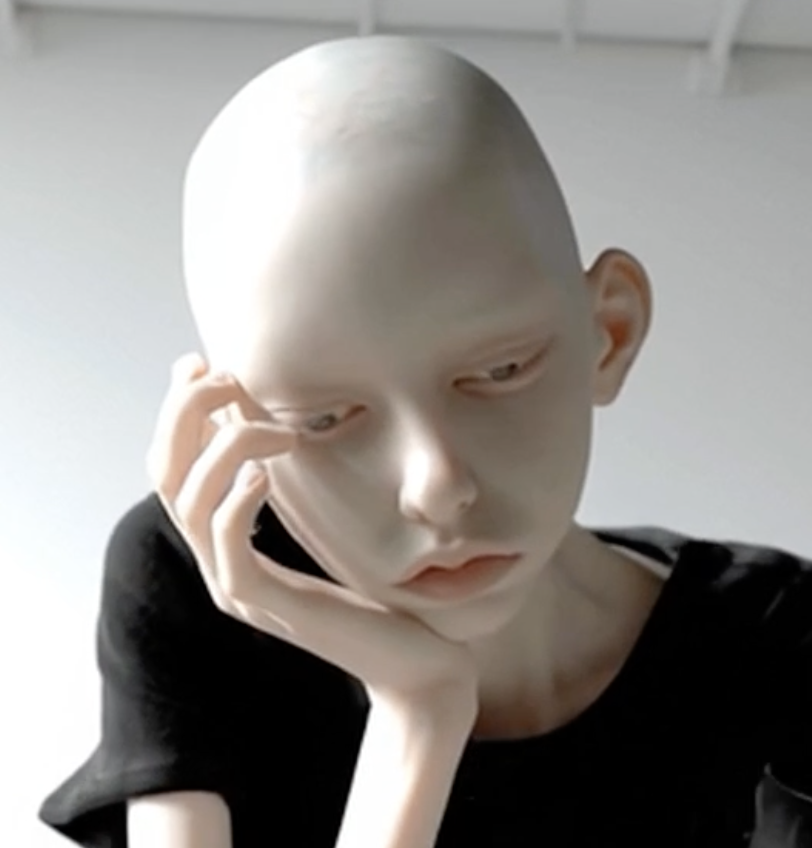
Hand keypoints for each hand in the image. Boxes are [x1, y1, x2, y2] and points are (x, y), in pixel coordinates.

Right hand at [146, 352, 478, 718]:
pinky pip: (229, 551)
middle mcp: (219, 561)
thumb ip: (292, 480)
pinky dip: (237, 502)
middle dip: (185, 415)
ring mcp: (236, 589)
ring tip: (277, 430)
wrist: (417, 660)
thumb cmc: (378, 589)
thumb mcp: (327, 520)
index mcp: (226, 539)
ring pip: (189, 506)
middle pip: (166, 476)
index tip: (197, 363)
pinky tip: (265, 473)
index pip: (174, 466)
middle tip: (221, 376)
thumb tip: (272, 419)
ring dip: (223, 449)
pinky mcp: (265, 608)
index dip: (176, 412)